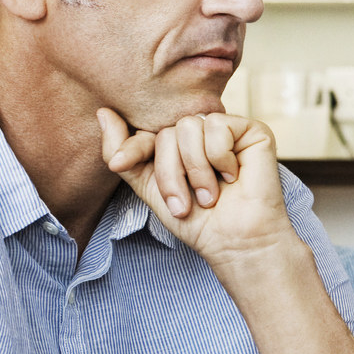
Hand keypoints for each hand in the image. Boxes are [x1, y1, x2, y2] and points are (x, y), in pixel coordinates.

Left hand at [97, 109, 290, 267]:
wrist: (233, 242)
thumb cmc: (195, 219)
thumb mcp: (147, 187)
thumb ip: (123, 152)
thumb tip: (103, 112)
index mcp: (174, 144)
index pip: (144, 132)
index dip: (131, 148)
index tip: (118, 164)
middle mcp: (198, 131)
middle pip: (166, 133)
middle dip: (169, 173)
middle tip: (185, 203)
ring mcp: (224, 128)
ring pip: (188, 127)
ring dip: (196, 170)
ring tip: (209, 196)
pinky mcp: (250, 129)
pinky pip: (217, 126)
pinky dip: (220, 158)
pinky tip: (233, 176)